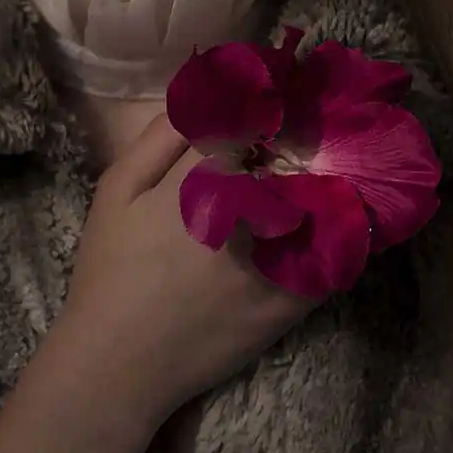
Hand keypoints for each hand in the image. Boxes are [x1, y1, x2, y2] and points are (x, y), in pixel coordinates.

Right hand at [59, 113, 317, 428]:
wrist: (118, 362)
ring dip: (329, 178)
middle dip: (306, 137)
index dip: (272, 102)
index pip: (257, 119)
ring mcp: (276, 259)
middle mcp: (248, 211)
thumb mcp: (117, 188)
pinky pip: (334, 257)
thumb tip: (204, 92)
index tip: (284, 89)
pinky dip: (341, 231)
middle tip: (314, 122)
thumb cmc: (111, 268)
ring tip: (332, 164)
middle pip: (295, 155)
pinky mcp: (291, 302)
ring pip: (323, 199)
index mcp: (204, 176)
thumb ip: (159, 136)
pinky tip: (340, 216)